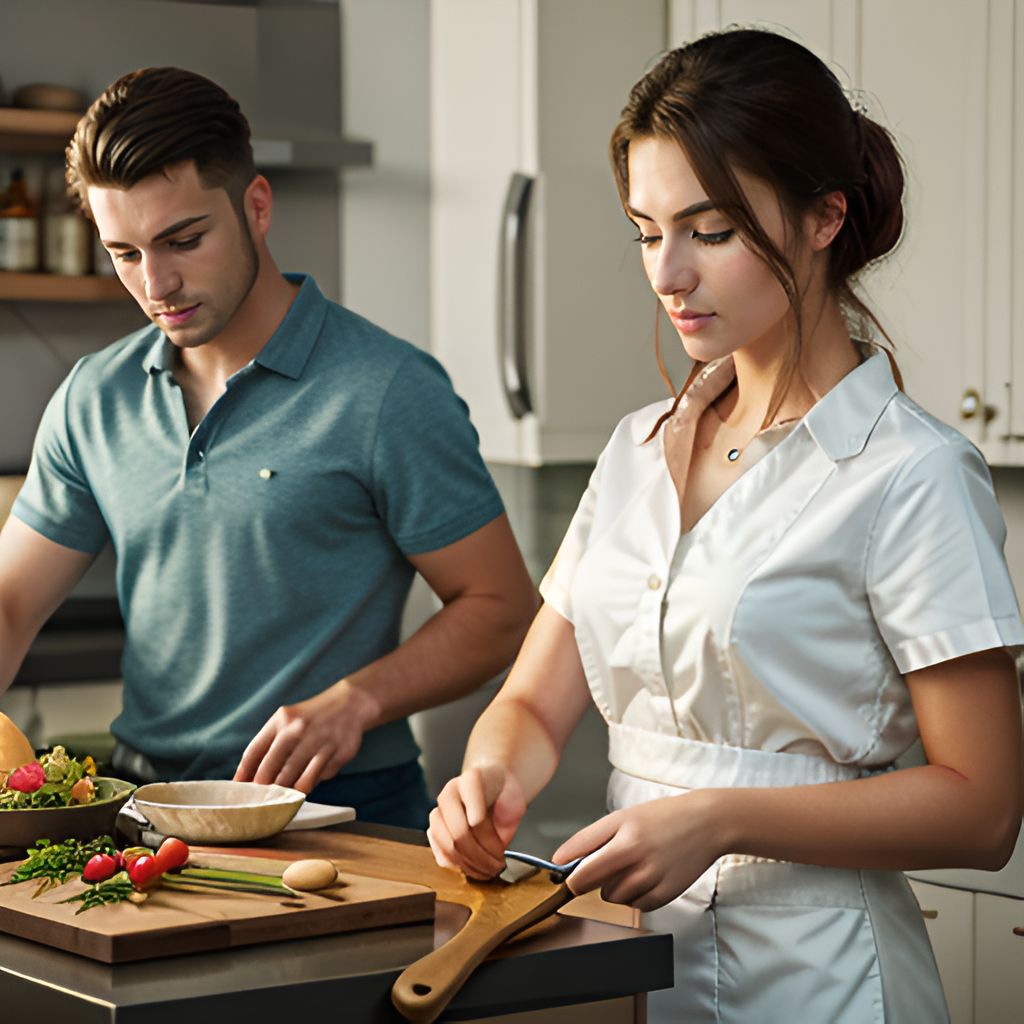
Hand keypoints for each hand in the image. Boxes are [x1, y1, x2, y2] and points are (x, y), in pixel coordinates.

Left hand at [232, 679, 377, 792]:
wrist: (350, 703)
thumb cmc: (312, 716)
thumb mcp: (288, 719)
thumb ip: (270, 743)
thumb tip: (251, 775)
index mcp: (282, 720)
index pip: (255, 751)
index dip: (244, 773)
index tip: (239, 788)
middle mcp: (299, 729)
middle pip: (272, 767)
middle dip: (263, 786)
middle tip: (260, 798)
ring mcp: (320, 742)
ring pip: (295, 778)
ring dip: (286, 790)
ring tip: (281, 798)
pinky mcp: (338, 753)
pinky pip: (318, 777)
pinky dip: (309, 784)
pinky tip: (305, 786)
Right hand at [427, 763, 526, 878]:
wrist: (495, 795)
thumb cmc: (504, 797)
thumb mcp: (514, 796)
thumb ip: (505, 806)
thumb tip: (476, 823)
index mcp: (471, 779)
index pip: (470, 791)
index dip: (476, 809)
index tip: (482, 823)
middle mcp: (450, 794)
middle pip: (458, 830)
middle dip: (481, 853)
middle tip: (499, 863)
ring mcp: (440, 814)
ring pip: (447, 845)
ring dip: (471, 863)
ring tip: (490, 869)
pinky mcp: (436, 833)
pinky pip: (442, 856)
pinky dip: (460, 867)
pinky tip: (477, 869)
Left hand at [552, 792, 721, 911]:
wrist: (706, 823)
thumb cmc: (660, 817)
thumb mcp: (622, 817)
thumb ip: (589, 839)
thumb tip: (559, 861)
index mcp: (625, 837)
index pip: (582, 872)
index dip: (569, 877)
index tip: (563, 876)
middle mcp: (639, 860)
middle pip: (596, 887)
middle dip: (592, 880)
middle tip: (607, 862)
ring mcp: (655, 880)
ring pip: (616, 898)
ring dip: (616, 887)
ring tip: (634, 864)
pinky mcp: (668, 895)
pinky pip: (637, 906)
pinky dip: (636, 895)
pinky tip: (648, 875)